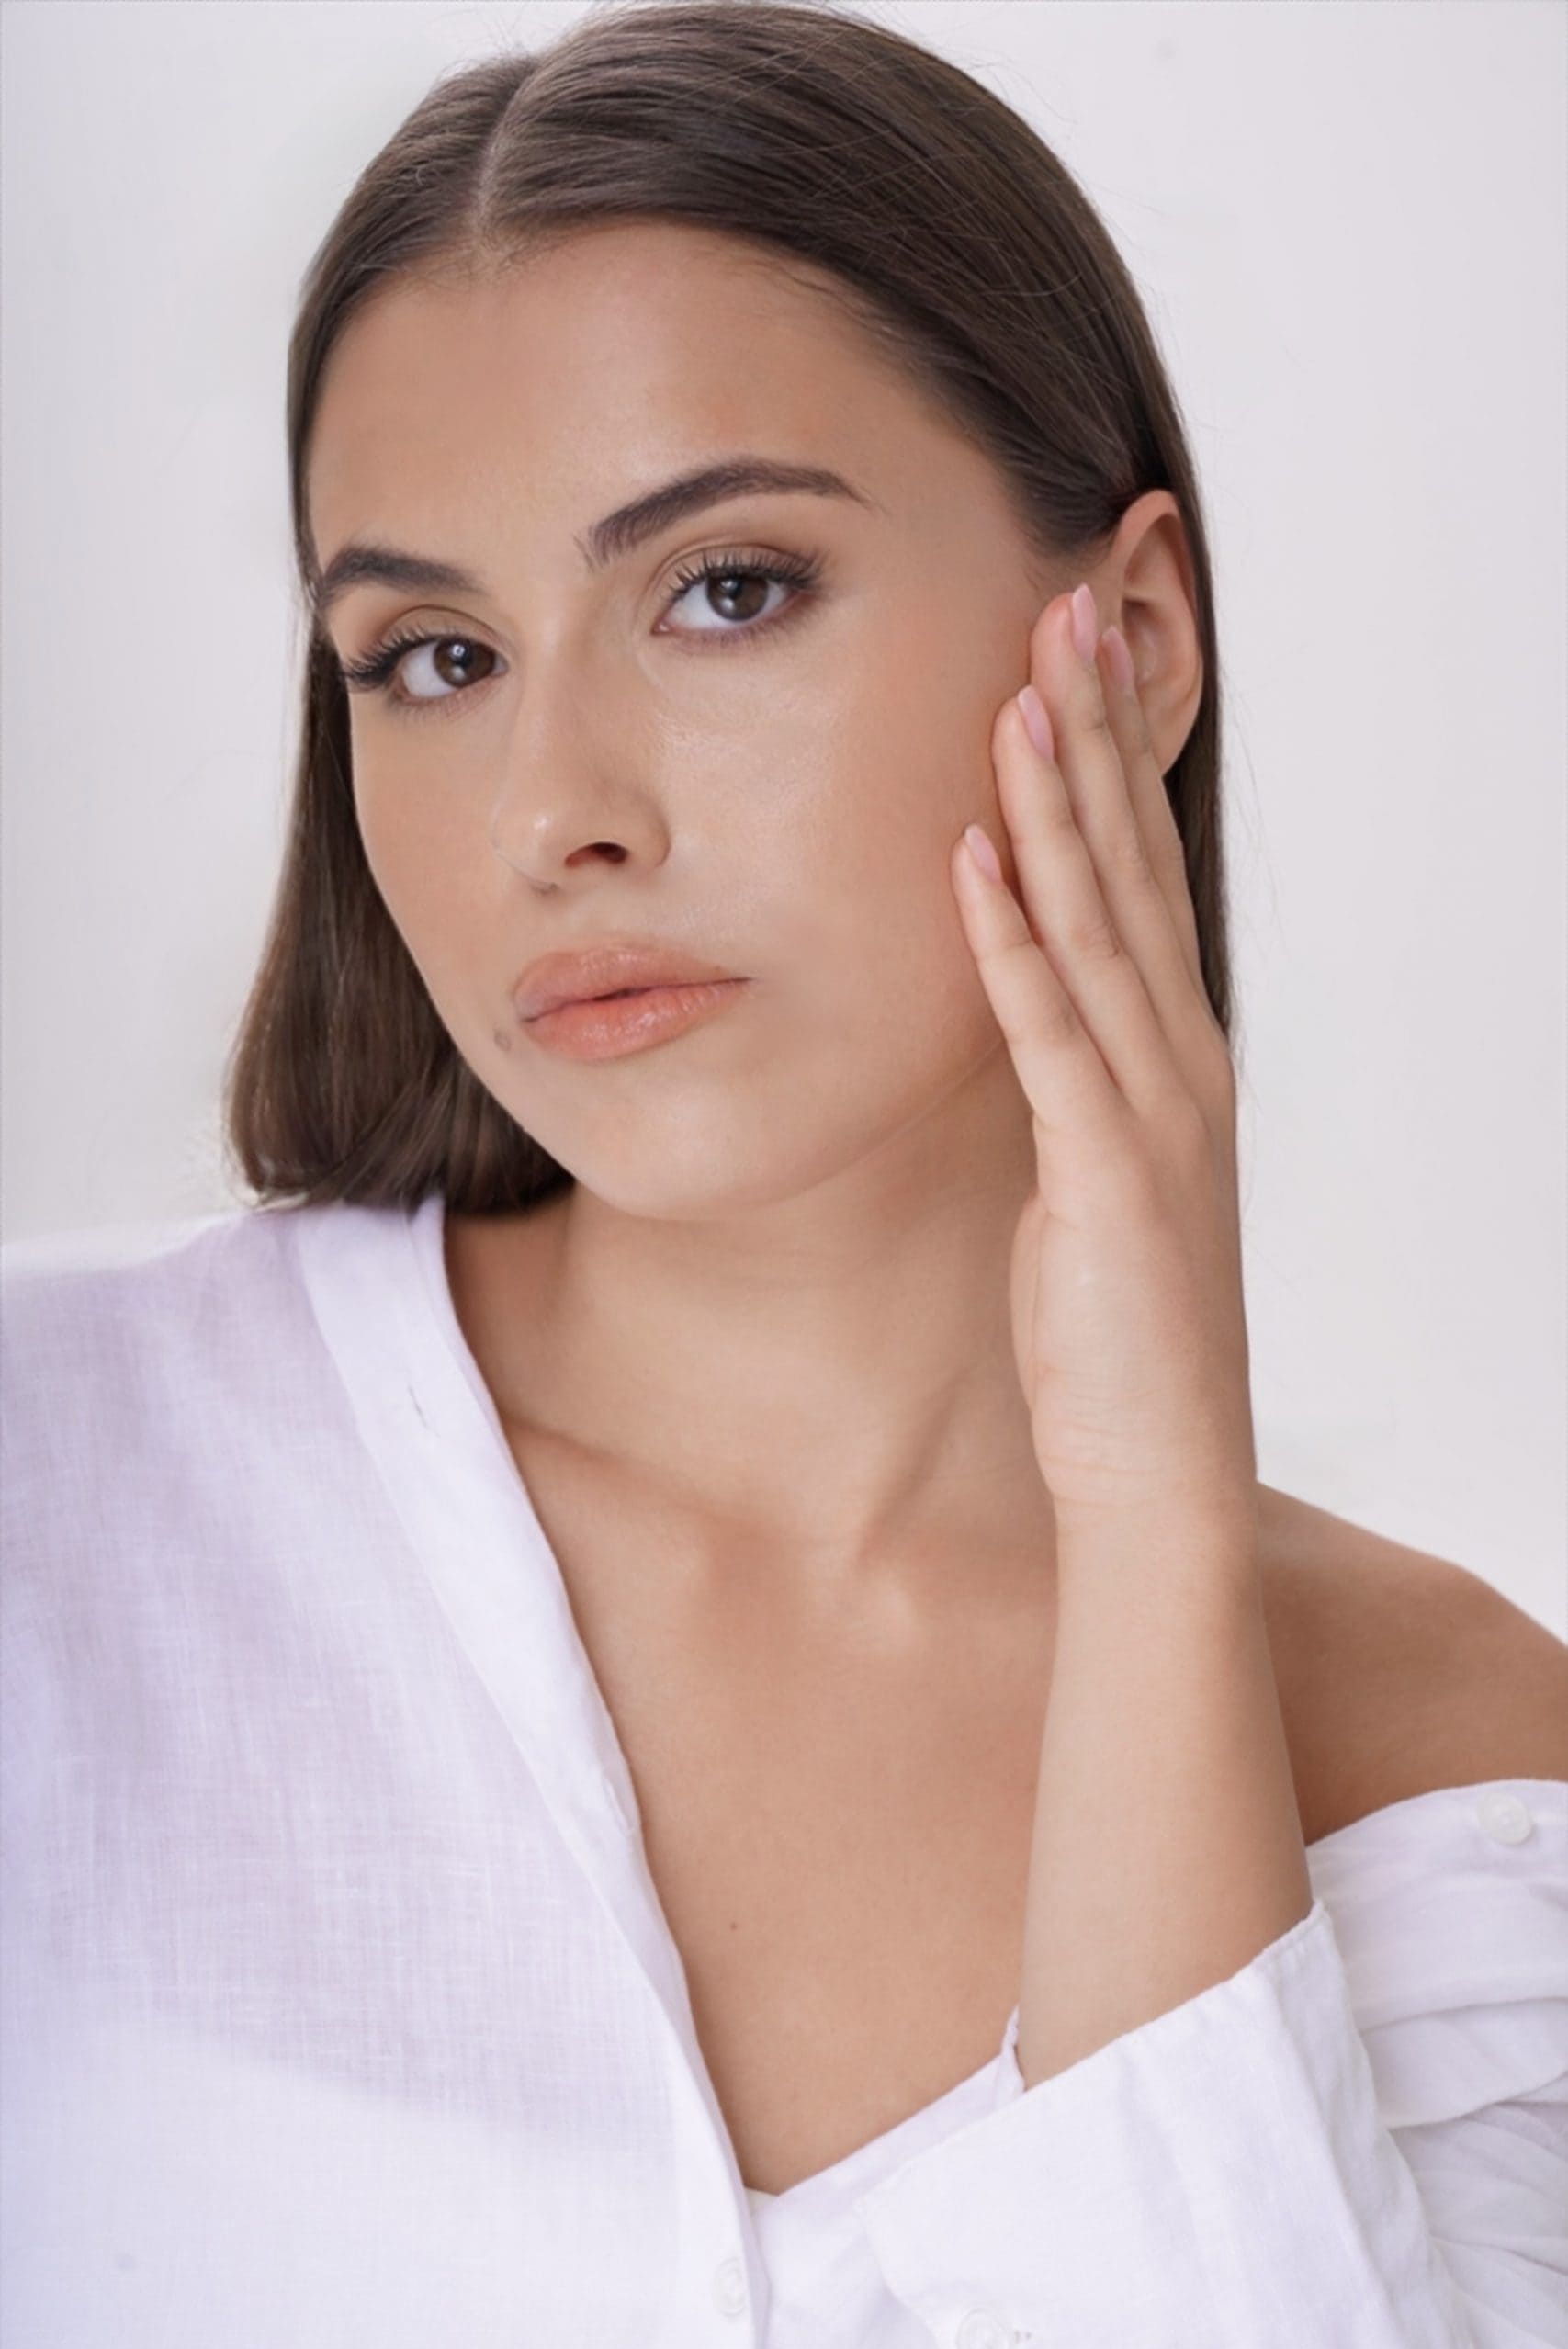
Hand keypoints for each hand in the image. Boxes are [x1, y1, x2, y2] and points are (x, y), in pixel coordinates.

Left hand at [951, 582, 1256, 1536]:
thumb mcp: (1090, 1180)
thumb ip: (1069, 1085)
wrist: (1155, 1466)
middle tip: (1067, 602)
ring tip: (1022, 687)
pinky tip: (973, 851)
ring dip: (1055, 803)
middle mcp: (1178, 1058)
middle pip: (1129, 865)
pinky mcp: (1106, 1171)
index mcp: (1171, 1054)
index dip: (1107, 759)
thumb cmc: (1113, 1330)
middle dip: (1094, 733)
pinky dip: (1009, 937)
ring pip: (1096, 923)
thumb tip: (1028, 1013)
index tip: (1075, 651)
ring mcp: (1152, 1110)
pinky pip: (1047, 1031)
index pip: (1135, 874)